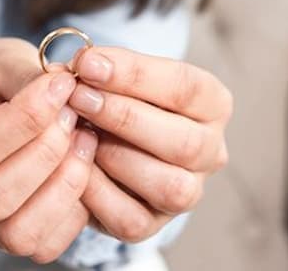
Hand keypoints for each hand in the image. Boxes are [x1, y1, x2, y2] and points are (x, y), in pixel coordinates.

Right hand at [0, 38, 97, 263]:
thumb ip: (24, 72)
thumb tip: (64, 89)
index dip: (29, 118)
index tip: (64, 85)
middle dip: (49, 155)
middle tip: (76, 116)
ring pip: (16, 233)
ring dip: (64, 188)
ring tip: (86, 142)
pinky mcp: (2, 234)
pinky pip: (42, 246)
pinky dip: (72, 214)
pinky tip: (82, 170)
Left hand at [66, 47, 232, 242]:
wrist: (101, 137)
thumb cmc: (115, 95)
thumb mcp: (118, 73)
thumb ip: (102, 69)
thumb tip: (76, 66)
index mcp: (214, 104)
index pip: (185, 87)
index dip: (134, 74)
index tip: (87, 63)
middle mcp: (212, 151)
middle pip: (183, 141)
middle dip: (123, 116)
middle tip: (77, 96)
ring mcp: (188, 192)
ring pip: (168, 186)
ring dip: (115, 156)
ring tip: (75, 132)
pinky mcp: (154, 224)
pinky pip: (132, 220)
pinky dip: (97, 193)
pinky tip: (73, 164)